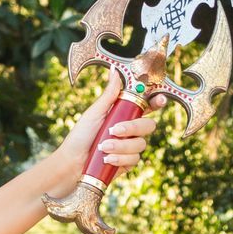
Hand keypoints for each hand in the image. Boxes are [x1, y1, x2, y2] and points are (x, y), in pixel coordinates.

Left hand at [51, 75, 165, 179]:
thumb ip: (109, 94)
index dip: (157, 101)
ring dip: (120, 146)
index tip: (159, 100)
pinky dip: (119, 158)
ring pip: (141, 143)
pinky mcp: (128, 162)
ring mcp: (130, 146)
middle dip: (133, 128)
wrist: (72, 163)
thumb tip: (114, 70)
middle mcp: (130, 130)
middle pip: (149, 125)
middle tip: (115, 130)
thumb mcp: (95, 112)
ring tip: (103, 148)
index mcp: (124, 114)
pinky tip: (107, 160)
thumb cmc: (81, 136)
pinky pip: (135, 158)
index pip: (147, 106)